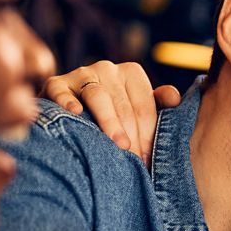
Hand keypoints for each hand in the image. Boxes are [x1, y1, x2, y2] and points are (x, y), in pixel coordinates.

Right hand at [39, 60, 179, 163]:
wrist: (72, 112)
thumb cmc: (114, 115)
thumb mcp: (138, 109)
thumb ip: (158, 103)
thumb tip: (174, 99)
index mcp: (131, 73)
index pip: (144, 106)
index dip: (149, 135)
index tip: (148, 160)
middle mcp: (107, 68)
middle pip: (124, 105)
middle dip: (132, 136)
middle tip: (136, 162)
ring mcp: (81, 74)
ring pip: (98, 96)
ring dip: (110, 122)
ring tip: (119, 145)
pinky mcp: (56, 84)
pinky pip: (61, 90)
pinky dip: (68, 101)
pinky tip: (75, 113)